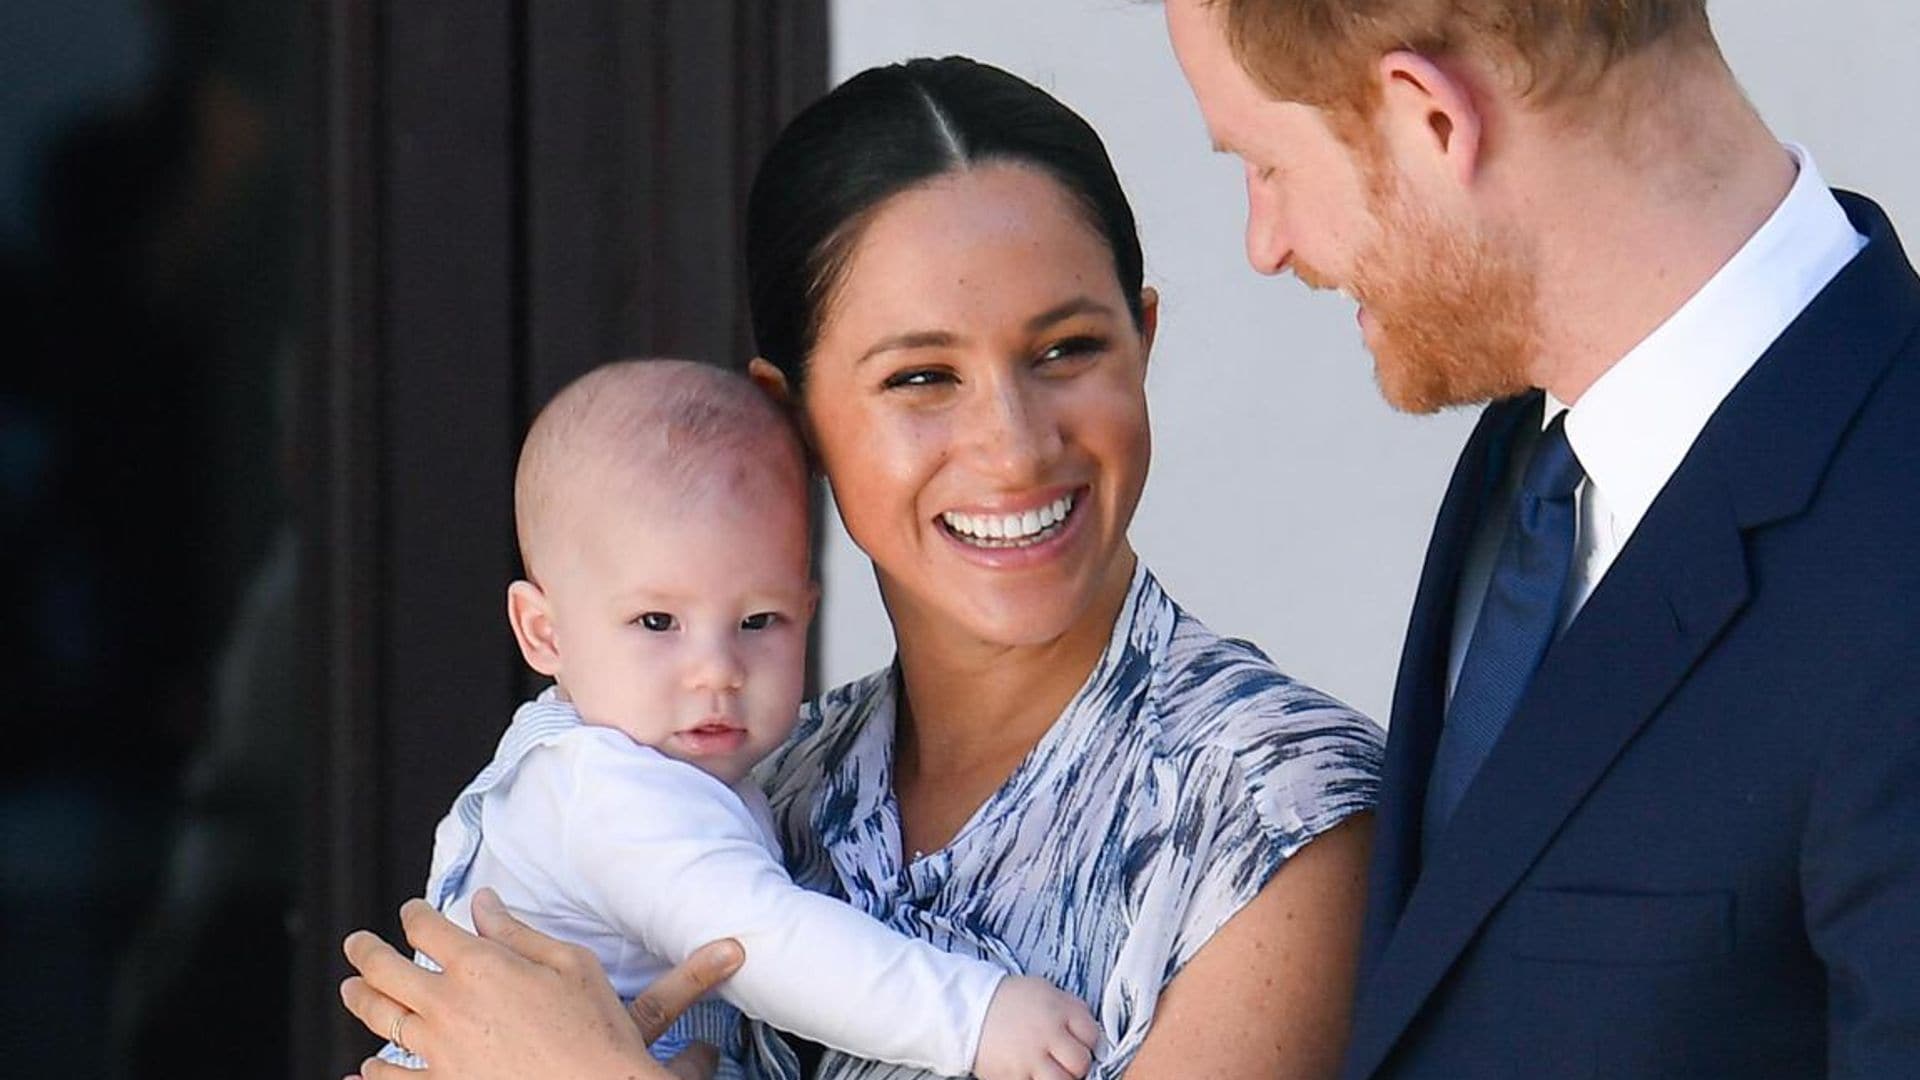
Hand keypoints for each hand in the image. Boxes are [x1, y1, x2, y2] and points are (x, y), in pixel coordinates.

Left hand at [337, 888, 742, 1078]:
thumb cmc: (593, 1032)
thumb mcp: (569, 963)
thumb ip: (517, 932)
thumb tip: (484, 904)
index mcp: (480, 966)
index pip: (426, 927)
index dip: (413, 913)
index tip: (410, 912)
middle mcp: (448, 1006)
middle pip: (385, 969)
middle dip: (365, 950)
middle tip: (356, 944)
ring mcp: (439, 1051)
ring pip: (380, 1018)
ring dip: (359, 999)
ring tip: (351, 990)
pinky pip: (393, 1079)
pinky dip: (372, 1073)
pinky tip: (364, 1068)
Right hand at [971, 974, 1099, 1079]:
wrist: (966, 1008)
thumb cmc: (1008, 1000)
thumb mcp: (1044, 991)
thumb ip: (1070, 1010)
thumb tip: (1091, 1035)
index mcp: (1058, 1009)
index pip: (1092, 1035)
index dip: (1089, 1043)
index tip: (1080, 1044)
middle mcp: (1046, 1034)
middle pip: (1080, 1063)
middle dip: (1077, 1065)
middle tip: (1065, 1061)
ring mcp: (1029, 1058)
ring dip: (1060, 1078)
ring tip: (1049, 1070)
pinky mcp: (1012, 1077)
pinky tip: (1030, 1072)